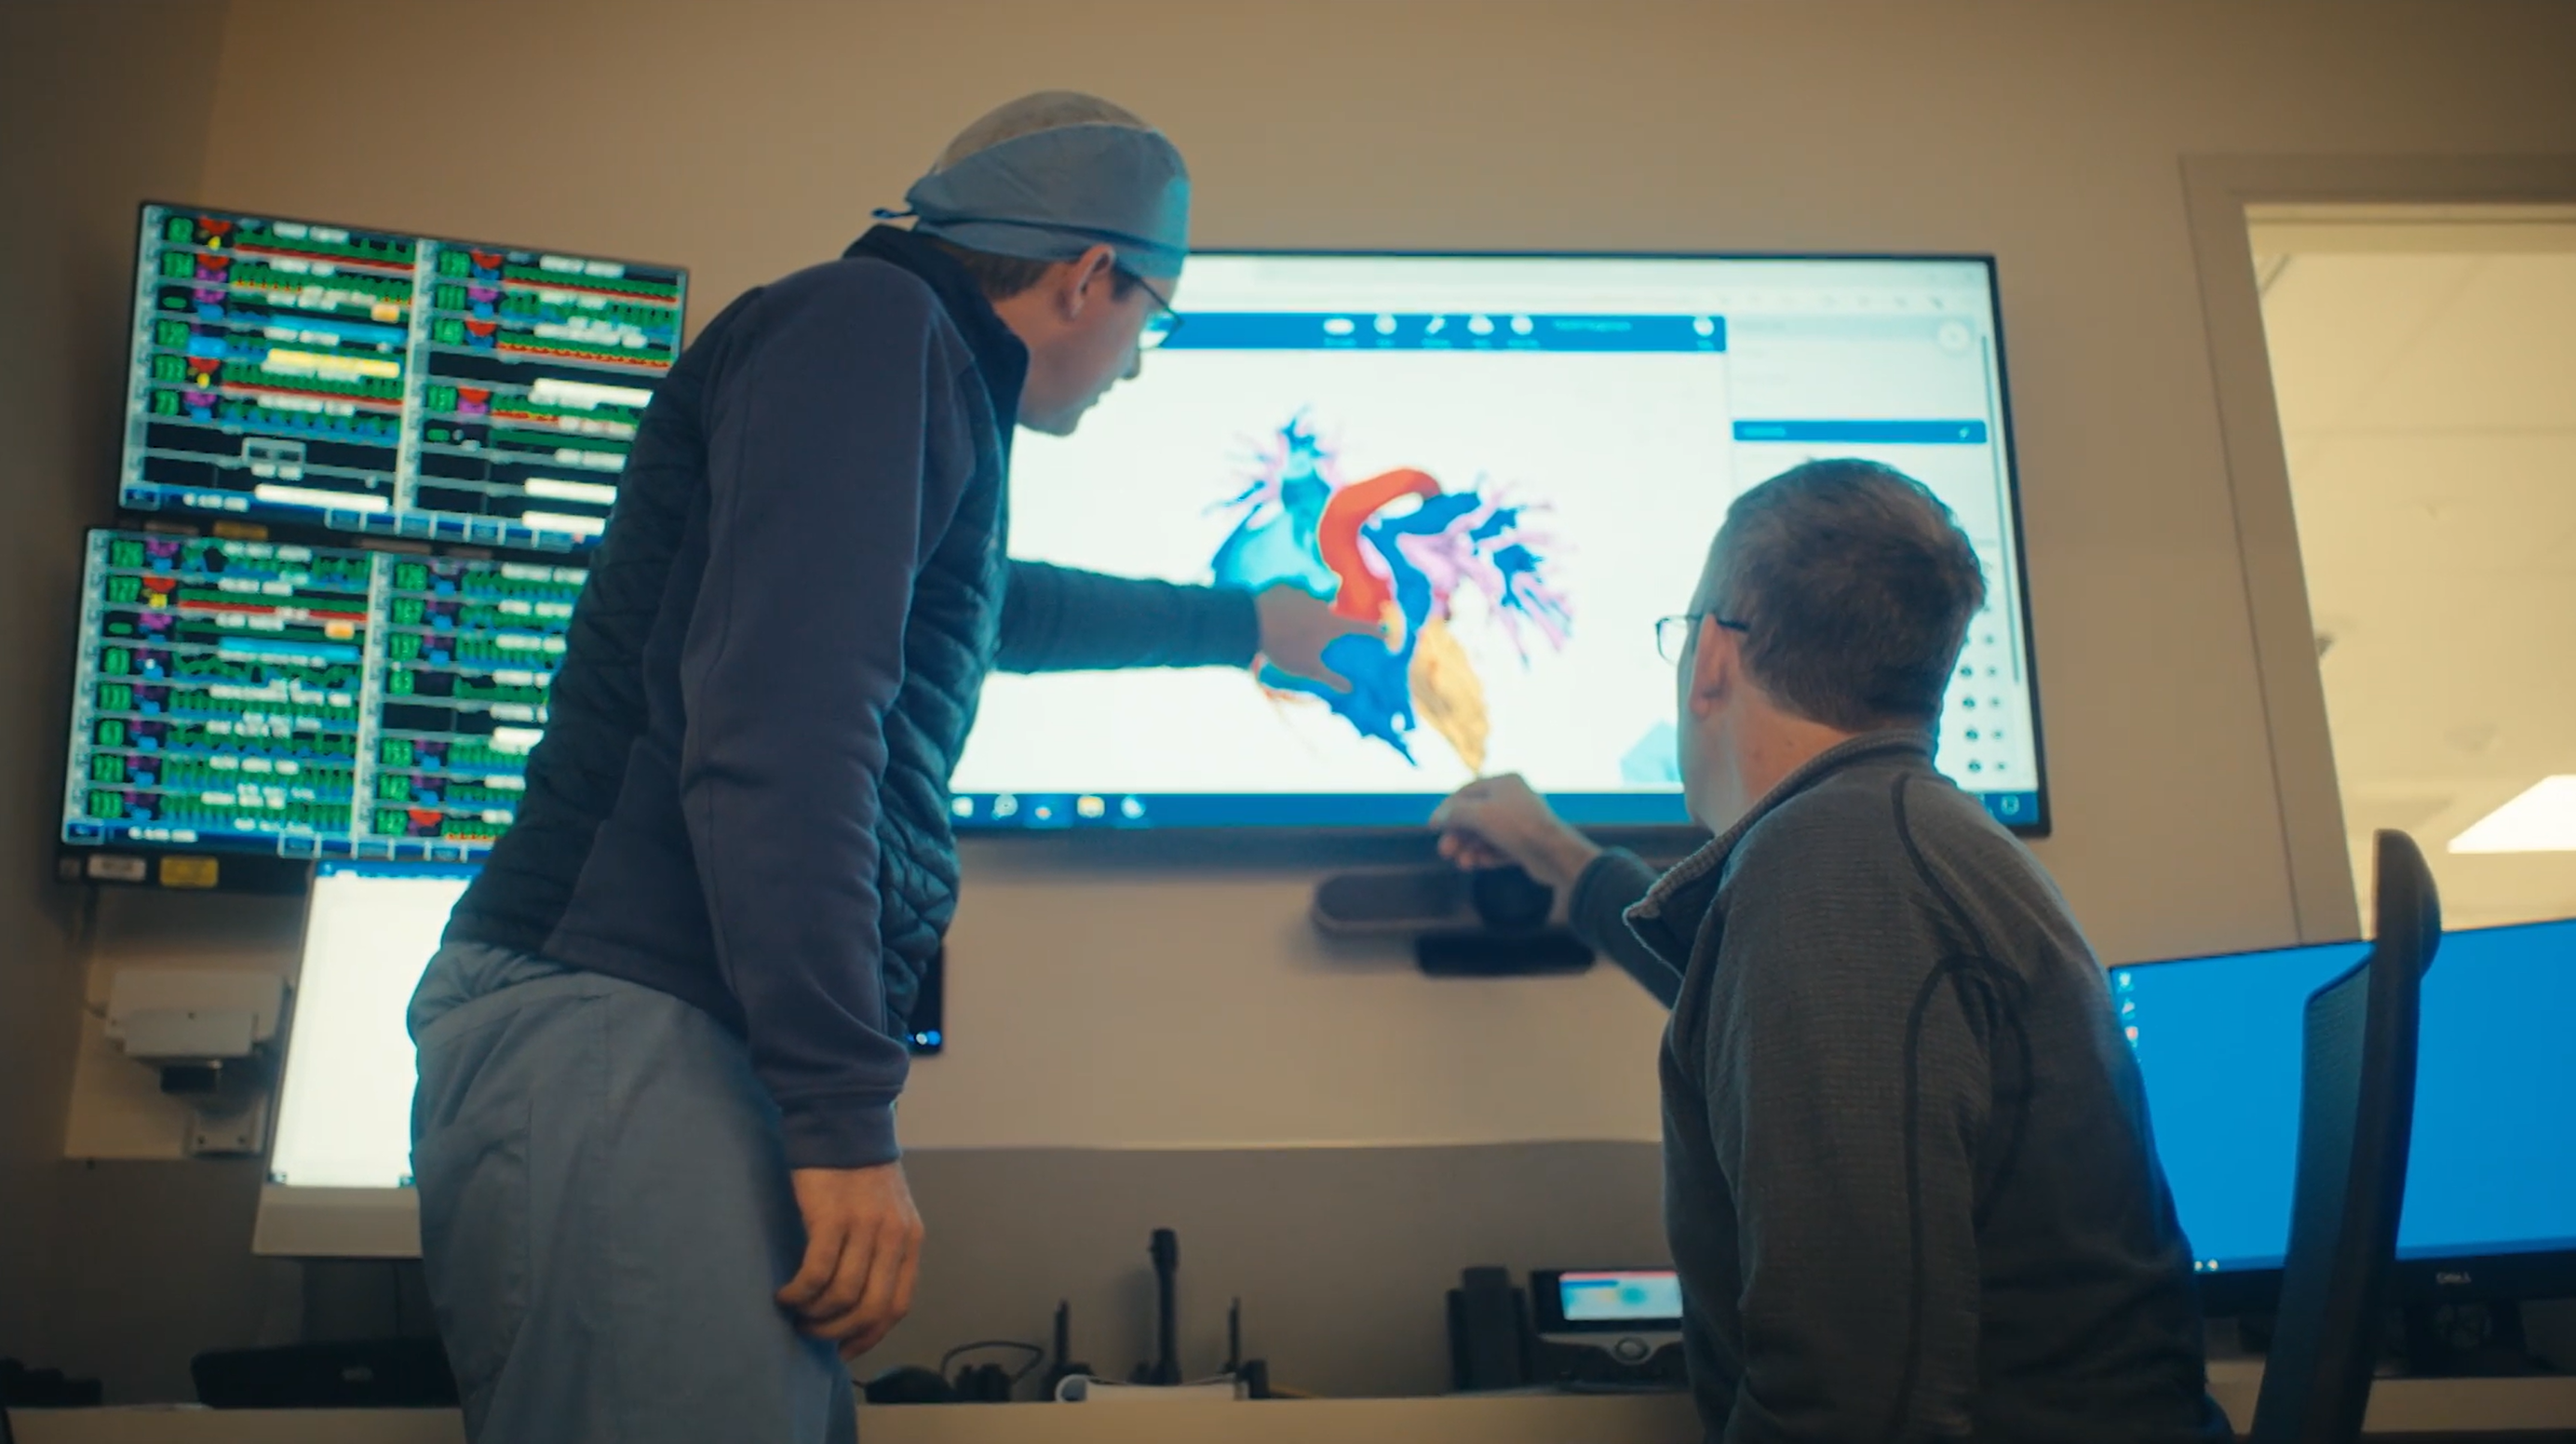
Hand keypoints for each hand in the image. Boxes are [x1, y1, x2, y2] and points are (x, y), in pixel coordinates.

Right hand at [778, 1162, 922, 1361]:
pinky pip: (816, 1273)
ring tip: (795, 1312)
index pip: (898, 1306)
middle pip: (871, 1308)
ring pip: (842, 1296)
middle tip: (810, 1333)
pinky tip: (784, 1294)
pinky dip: (799, 1293)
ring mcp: (864, 1227)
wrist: (842, 1120)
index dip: (870, 1335)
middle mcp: (893, 1236)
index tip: (844, 1350)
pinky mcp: (832, 1217)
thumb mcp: (885, 1211)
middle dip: (838, 1332)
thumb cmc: (857, 1169)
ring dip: (814, 1315)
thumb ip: (881, 1250)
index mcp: (910, 1239)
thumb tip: (857, 1301)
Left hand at [1254, 584, 1380, 692]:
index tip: (1384, 633)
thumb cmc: (1284, 649)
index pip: (1360, 627)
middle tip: (1304, 637)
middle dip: (1322, 623)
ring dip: (1302, 612)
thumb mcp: (1309, 669)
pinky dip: (1285, 604)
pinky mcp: (1285, 586)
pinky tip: (1274, 615)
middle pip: (1330, 614)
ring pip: (1309, 603)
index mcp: (1331, 624)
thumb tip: (1351, 689)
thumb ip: (1331, 678)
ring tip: (1285, 627)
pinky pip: (1290, 596)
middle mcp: (1322, 604)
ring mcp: (1304, 592)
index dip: (1373, 631)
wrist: (1253, 622)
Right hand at [1431, 773, 1602, 890]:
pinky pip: (1499, 848)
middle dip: (1459, 834)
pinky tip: (1477, 864)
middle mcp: (1513, 799)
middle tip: (1445, 851)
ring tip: (1463, 863)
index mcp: (1505, 783)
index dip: (1447, 809)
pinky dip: (1486, 855)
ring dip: (1470, 848)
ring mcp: (1521, 822)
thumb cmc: (1517, 826)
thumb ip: (1455, 813)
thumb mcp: (1480, 814)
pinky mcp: (1526, 844)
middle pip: (1475, 815)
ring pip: (1486, 834)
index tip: (1432, 827)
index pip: (1467, 792)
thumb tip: (1437, 818)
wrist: (1555, 854)